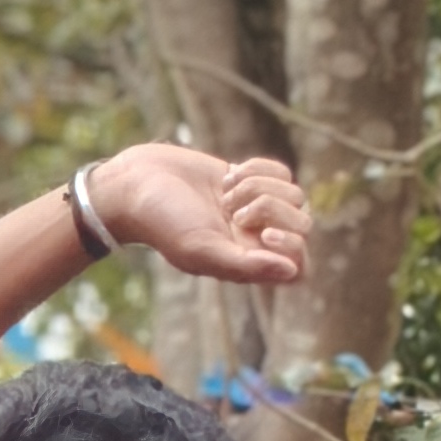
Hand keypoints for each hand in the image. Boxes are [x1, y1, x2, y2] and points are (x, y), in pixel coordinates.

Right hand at [89, 145, 308, 287]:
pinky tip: (228, 176)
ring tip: (225, 193)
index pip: (299, 266)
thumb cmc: (163, 222)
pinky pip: (283, 173)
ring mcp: (255, 208)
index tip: (264, 234)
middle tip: (235, 211)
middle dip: (273, 210)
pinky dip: (260, 168)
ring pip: (295, 195)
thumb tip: (292, 271)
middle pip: (302, 225)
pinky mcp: (252, 180)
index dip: (294, 247)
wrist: (137, 184)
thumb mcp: (201, 249)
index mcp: (245, 262)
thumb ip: (246, 265)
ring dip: (261, 187)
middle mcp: (254, 238)